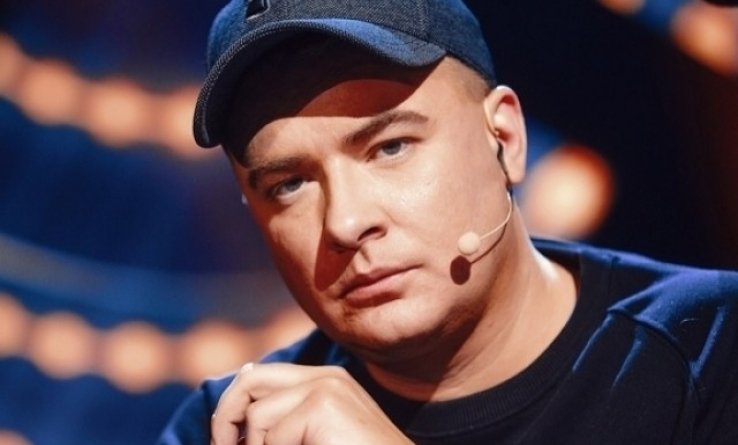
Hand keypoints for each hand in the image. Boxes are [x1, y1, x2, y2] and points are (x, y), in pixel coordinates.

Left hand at [210, 362, 412, 444]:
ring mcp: (326, 386)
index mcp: (324, 381)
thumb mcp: (313, 438)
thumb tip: (237, 400)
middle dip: (226, 418)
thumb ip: (284, 421)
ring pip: (257, 417)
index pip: (259, 377)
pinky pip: (272, 436)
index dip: (232, 408)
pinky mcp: (324, 404)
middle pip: (249, 380)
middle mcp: (325, 377)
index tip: (226, 443)